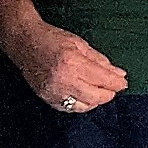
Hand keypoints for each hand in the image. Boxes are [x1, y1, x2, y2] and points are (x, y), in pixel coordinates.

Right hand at [1, 16, 126, 115]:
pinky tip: (83, 94)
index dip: (117, 83)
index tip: (123, 83)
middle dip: (108, 93)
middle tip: (113, 87)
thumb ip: (101, 61)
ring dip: (95, 100)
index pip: (103, 80)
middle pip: (96, 97)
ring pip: (84, 106)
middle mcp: (63, 80)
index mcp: (73, 63)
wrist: (24, 42)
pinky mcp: (47, 98)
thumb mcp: (80, 44)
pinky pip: (69, 108)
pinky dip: (80, 104)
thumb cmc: (51, 39)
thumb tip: (119, 74)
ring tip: (98, 90)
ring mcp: (54, 92)